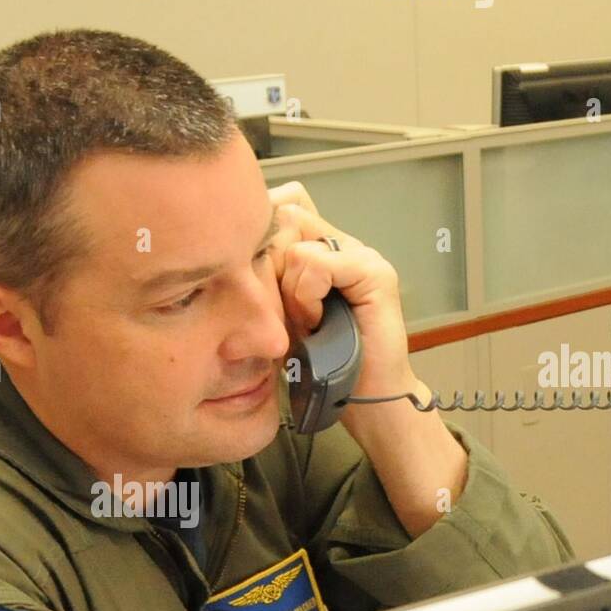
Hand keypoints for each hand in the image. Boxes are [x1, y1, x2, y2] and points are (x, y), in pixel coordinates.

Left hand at [266, 181, 416, 394]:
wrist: (357, 397)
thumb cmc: (316, 360)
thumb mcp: (277, 314)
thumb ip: (266, 278)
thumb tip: (236, 250)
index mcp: (319, 249)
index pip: (281, 214)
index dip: (261, 249)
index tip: (262, 294)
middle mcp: (341, 244)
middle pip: (285, 222)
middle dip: (271, 272)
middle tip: (285, 314)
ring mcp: (361, 254)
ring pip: (297, 247)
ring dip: (291, 292)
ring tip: (308, 322)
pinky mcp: (374, 271)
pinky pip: (317, 263)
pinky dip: (308, 296)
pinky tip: (318, 320)